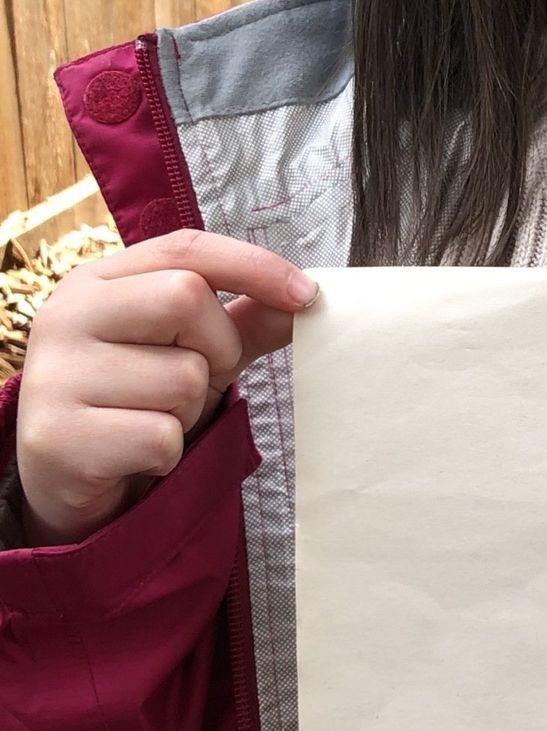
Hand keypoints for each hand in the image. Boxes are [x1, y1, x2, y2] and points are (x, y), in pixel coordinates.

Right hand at [15, 230, 318, 547]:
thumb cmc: (135, 404)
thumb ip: (244, 321)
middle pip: (186, 298)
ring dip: (189, 411)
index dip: (253, 265)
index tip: (306, 295)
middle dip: (216, 348)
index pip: (185, 249)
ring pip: (181, 377)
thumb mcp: (193, 352)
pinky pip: (160, 436)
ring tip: (150, 420)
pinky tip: (135, 456)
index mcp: (96, 282)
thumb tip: (307, 297)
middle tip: (193, 381)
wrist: (71, 481)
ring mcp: (55, 375)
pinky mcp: (58, 437)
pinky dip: (166, 453)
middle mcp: (65, 317)